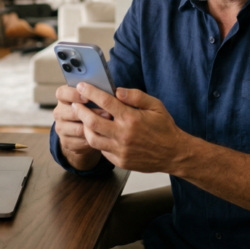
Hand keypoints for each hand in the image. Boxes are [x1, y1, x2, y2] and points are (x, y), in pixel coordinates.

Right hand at [53, 85, 111, 170]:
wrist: (81, 129)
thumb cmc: (90, 108)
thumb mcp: (90, 98)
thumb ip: (96, 93)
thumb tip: (113, 92)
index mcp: (63, 98)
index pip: (62, 93)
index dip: (74, 94)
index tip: (88, 97)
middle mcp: (59, 112)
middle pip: (72, 112)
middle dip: (91, 113)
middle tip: (108, 113)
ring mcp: (60, 128)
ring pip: (78, 129)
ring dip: (94, 127)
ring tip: (108, 124)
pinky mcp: (65, 142)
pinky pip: (80, 141)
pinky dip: (93, 138)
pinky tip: (102, 135)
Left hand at [72, 83, 190, 173]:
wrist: (174, 154)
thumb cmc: (164, 128)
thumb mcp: (155, 105)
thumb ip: (135, 96)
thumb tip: (117, 91)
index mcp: (132, 118)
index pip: (105, 101)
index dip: (90, 92)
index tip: (82, 86)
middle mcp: (124, 135)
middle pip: (92, 121)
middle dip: (80, 110)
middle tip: (75, 104)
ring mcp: (121, 150)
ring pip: (92, 138)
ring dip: (85, 127)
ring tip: (84, 119)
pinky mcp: (120, 161)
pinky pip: (102, 151)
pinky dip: (97, 140)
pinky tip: (98, 133)